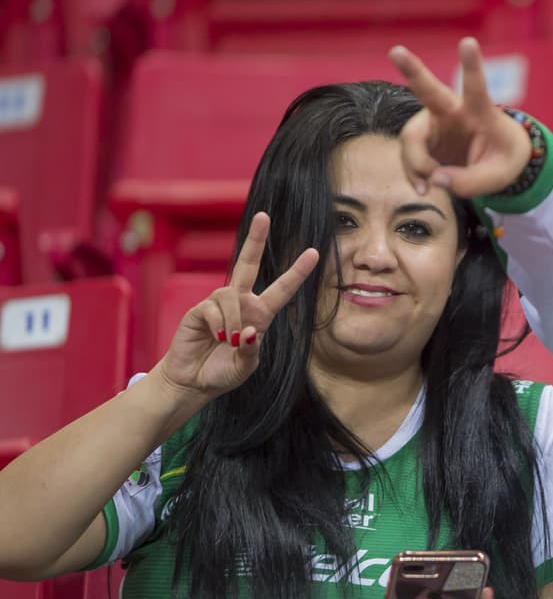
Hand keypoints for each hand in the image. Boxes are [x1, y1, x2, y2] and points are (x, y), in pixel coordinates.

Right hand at [156, 212, 318, 407]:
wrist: (192, 383)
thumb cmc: (222, 372)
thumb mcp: (245, 367)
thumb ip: (251, 351)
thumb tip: (248, 331)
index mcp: (260, 315)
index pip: (282, 289)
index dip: (297, 272)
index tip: (314, 252)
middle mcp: (241, 303)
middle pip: (248, 264)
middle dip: (255, 239)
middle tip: (263, 215)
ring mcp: (218, 304)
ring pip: (231, 296)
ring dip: (233, 322)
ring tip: (228, 343)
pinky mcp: (199, 310)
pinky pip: (213, 309)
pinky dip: (219, 325)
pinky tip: (215, 338)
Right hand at [390, 39, 532, 197]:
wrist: (495, 160)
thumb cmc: (503, 159)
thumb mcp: (498, 177)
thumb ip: (470, 182)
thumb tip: (434, 179)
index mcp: (481, 113)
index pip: (477, 88)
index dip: (472, 67)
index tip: (468, 42)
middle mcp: (453, 112)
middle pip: (428, 90)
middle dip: (412, 70)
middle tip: (396, 51)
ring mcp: (434, 123)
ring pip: (411, 138)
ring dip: (416, 165)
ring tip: (427, 187)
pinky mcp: (422, 138)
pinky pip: (408, 155)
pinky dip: (414, 174)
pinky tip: (424, 187)